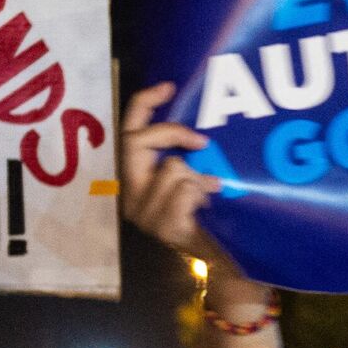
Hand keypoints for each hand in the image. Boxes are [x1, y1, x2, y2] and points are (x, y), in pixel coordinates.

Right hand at [120, 83, 234, 274]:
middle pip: (137, 142)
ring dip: (199, 177)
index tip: (169, 86)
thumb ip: (183, 155)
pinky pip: (184, 189)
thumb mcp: (190, 177)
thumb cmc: (205, 216)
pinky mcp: (161, 226)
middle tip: (202, 142)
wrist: (220, 261)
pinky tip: (207, 207)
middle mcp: (128, 195)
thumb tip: (196, 129)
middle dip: (172, 134)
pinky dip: (203, 192)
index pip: (127, 131)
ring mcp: (142, 213)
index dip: (144, 104)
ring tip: (209, 193)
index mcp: (133, 179)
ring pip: (171, 167)